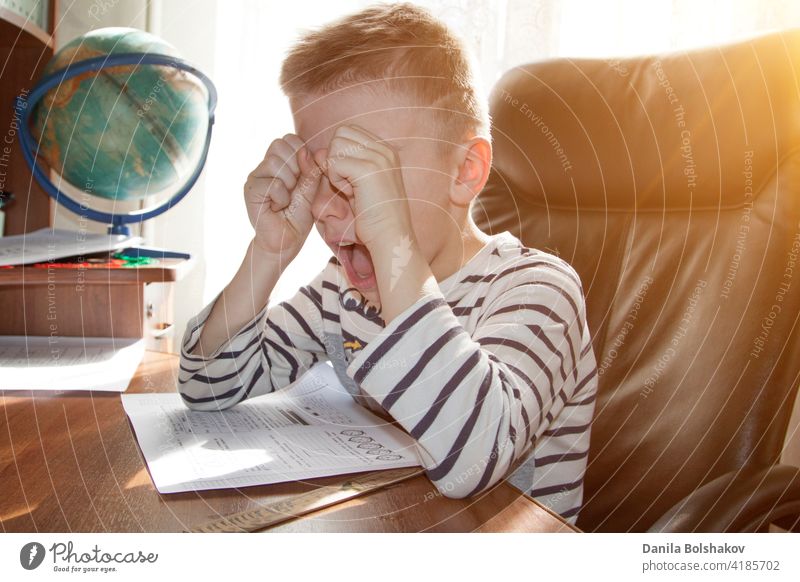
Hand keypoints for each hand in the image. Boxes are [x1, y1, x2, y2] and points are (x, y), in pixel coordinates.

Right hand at [244, 134, 320, 258]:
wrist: (286, 241)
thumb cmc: (298, 216)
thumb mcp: (311, 190)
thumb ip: (311, 170)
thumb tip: (306, 150)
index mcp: (280, 161)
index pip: (289, 139)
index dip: (301, 153)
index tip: (304, 175)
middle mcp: (265, 165)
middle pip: (280, 145)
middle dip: (295, 167)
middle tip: (294, 188)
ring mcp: (256, 176)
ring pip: (275, 162)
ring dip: (288, 183)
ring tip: (285, 199)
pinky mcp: (250, 190)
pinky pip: (273, 184)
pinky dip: (281, 198)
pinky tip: (278, 207)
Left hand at [314, 125, 412, 248]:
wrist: (391, 237)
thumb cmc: (374, 217)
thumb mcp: (357, 185)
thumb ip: (341, 164)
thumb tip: (318, 152)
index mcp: (386, 150)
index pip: (349, 131)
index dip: (340, 153)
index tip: (351, 179)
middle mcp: (384, 149)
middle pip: (341, 134)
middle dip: (336, 158)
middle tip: (349, 184)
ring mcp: (378, 157)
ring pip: (336, 146)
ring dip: (335, 170)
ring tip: (352, 190)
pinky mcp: (368, 169)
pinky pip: (334, 163)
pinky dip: (337, 181)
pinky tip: (352, 195)